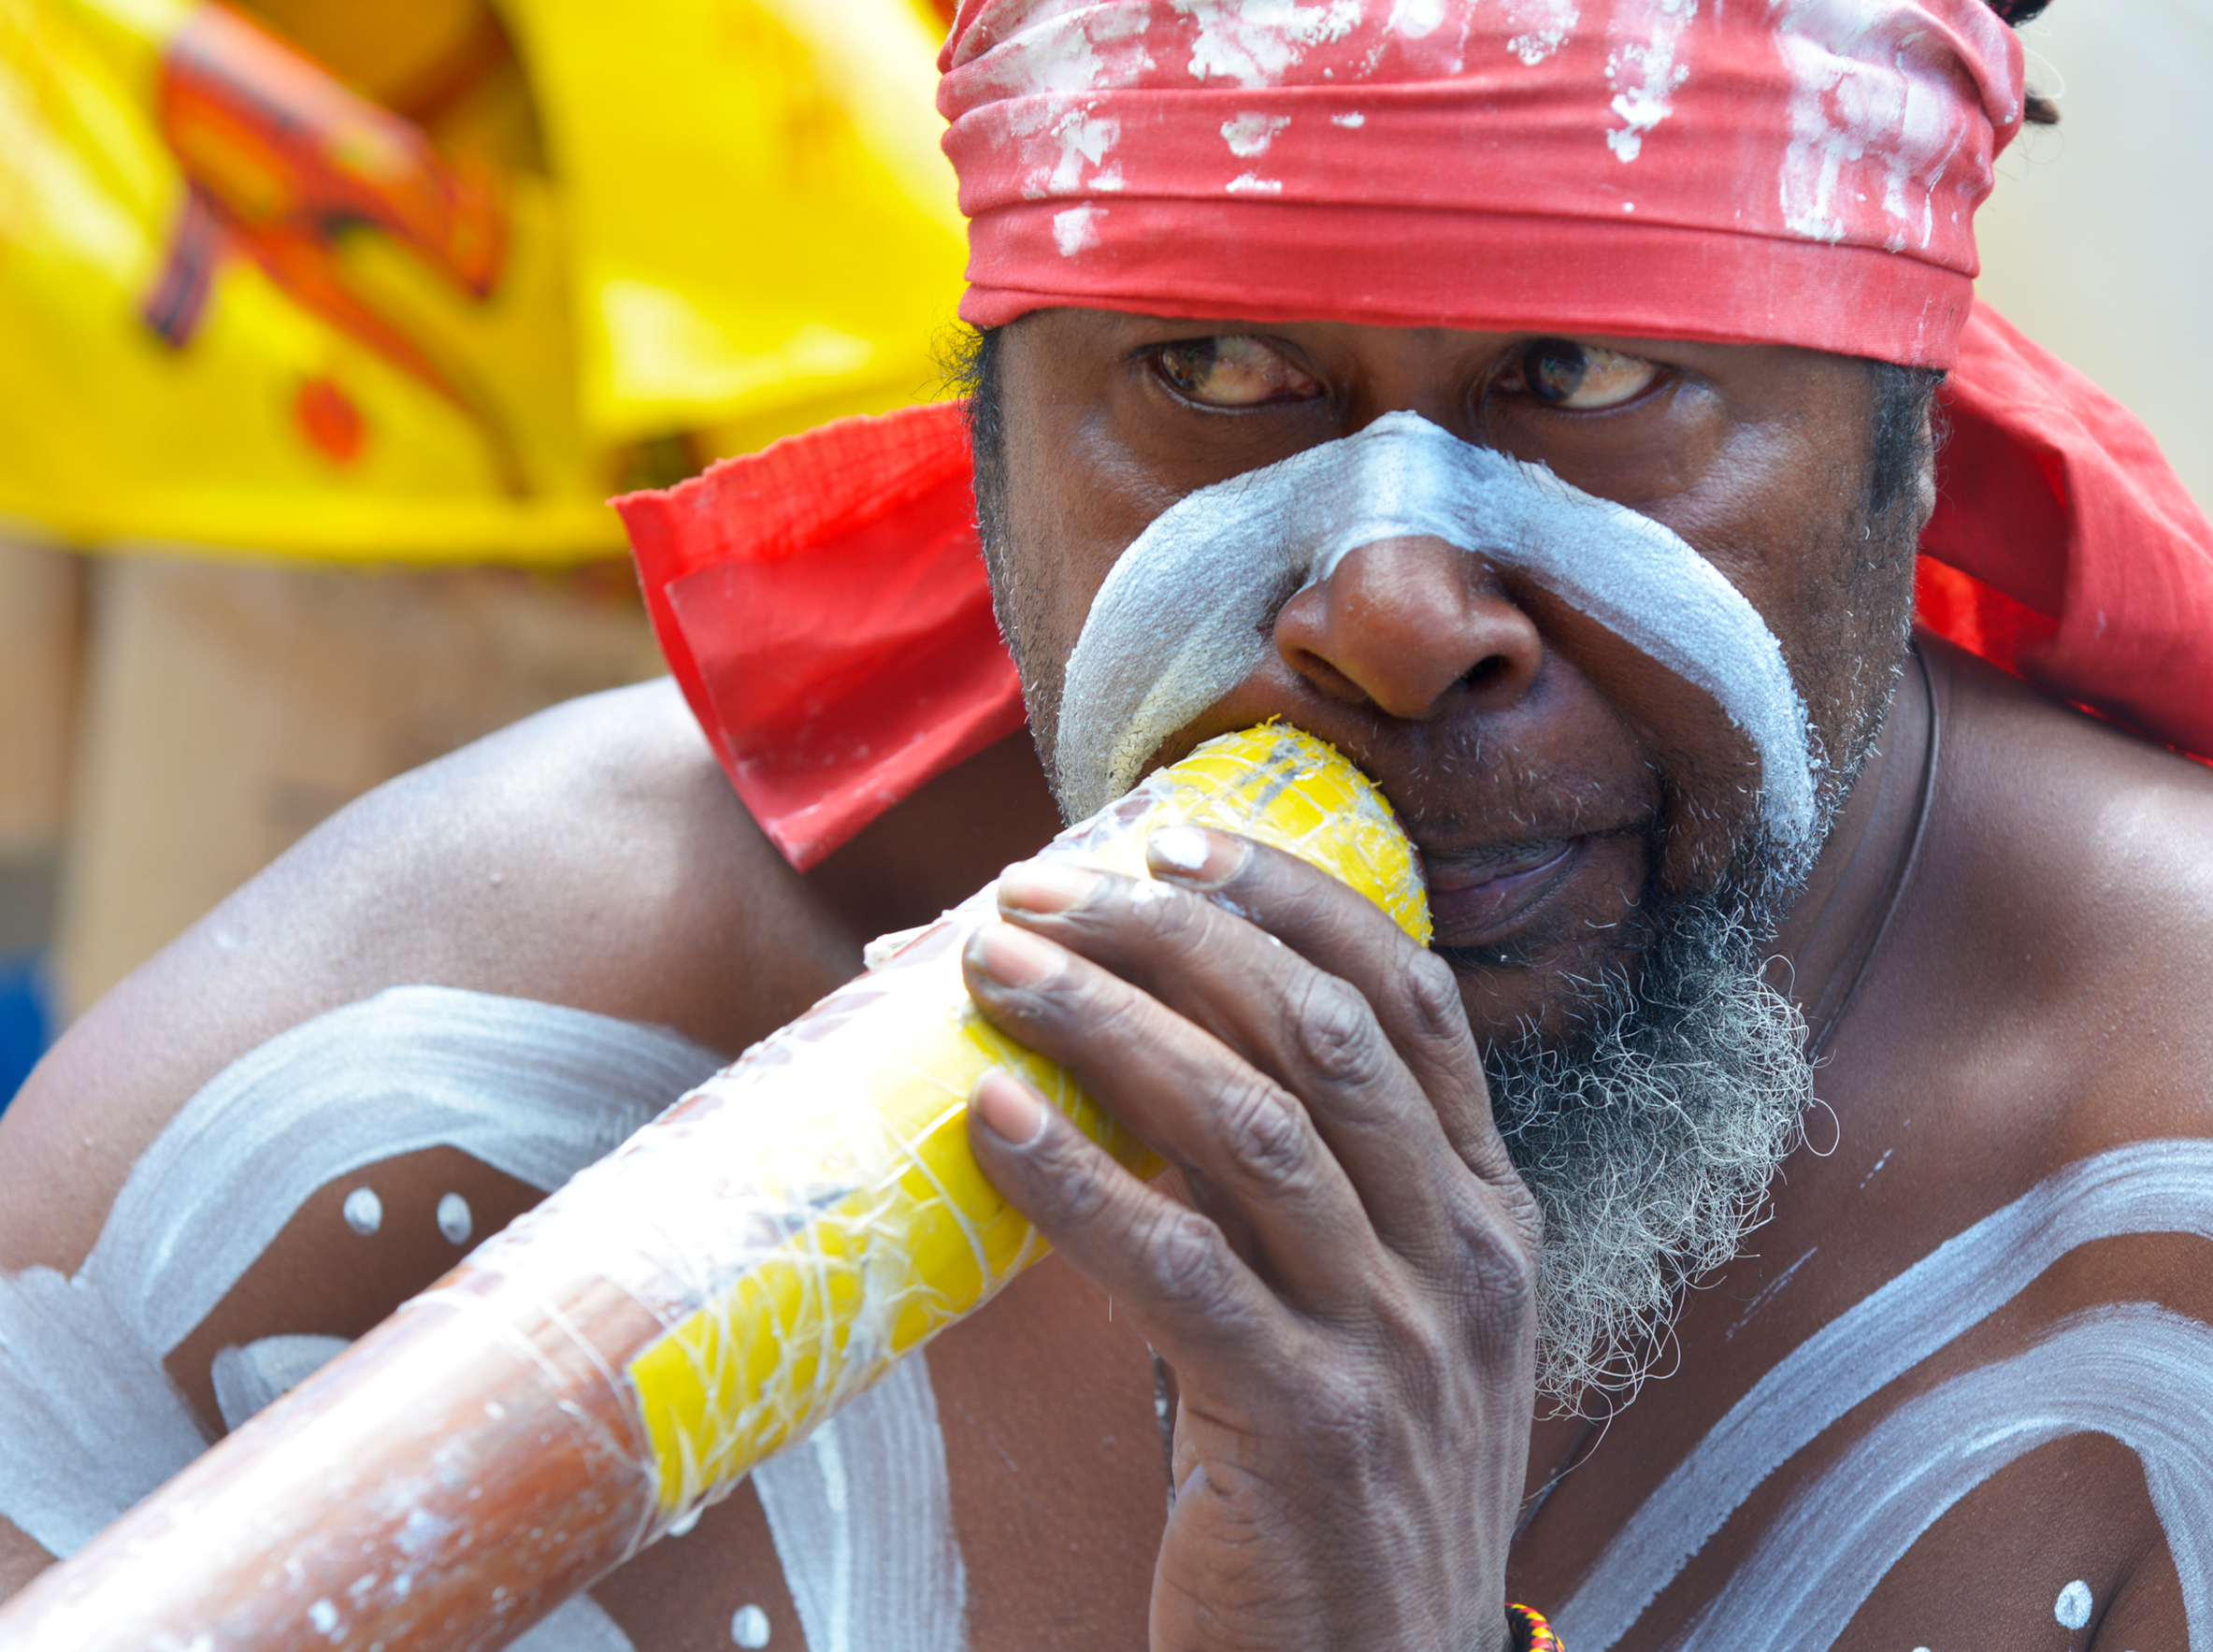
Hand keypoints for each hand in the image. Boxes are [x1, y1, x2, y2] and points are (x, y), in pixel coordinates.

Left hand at [961, 825, 1542, 1651]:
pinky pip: (1181, 1272)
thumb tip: (1119, 1057)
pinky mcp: (1310, 1430)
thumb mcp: (1368, 1320)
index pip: (1409, 1003)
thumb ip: (1287, 1197)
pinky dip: (1080, 1184)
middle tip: (1038, 894)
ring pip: (1252, 1127)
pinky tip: (996, 1123)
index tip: (1172, 840)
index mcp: (1488, 1214)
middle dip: (1170, 939)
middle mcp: (1466, 1260)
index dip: (1293, 902)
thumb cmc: (1343, 1486)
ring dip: (1108, 1028)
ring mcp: (1401, 1344)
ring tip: (991, 972)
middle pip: (1320, 1034)